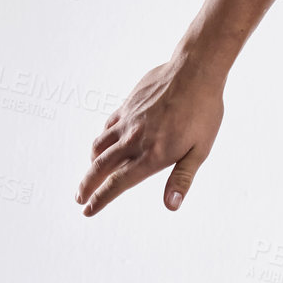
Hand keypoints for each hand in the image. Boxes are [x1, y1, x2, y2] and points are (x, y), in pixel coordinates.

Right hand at [76, 59, 224, 215]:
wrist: (194, 71)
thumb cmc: (204, 112)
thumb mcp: (200, 150)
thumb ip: (182, 178)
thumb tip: (171, 206)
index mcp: (153, 155)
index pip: (119, 183)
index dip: (101, 199)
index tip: (88, 210)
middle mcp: (135, 139)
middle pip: (101, 167)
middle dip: (87, 185)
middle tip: (79, 198)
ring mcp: (129, 121)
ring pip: (99, 146)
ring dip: (91, 164)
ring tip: (90, 175)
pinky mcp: (128, 105)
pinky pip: (107, 126)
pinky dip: (101, 140)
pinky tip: (103, 145)